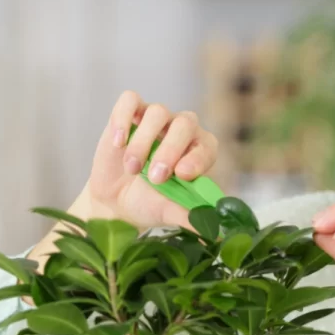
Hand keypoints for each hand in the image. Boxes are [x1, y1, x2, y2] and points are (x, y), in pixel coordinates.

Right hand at [86, 90, 218, 229]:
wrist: (115, 202)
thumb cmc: (148, 204)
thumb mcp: (169, 212)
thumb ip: (191, 218)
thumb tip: (219, 234)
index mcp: (197, 151)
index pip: (207, 143)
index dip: (197, 157)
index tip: (181, 175)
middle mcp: (180, 130)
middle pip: (185, 123)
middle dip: (170, 150)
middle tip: (156, 178)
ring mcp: (154, 120)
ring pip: (157, 112)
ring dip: (144, 142)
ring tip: (133, 169)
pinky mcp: (128, 115)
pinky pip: (129, 100)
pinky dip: (124, 118)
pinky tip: (118, 142)